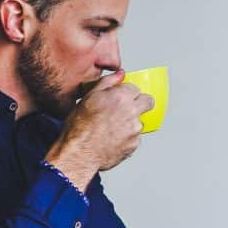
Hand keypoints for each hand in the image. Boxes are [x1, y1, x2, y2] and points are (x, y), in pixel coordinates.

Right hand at [44, 71, 154, 189]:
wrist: (80, 153)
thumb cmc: (80, 127)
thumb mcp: (88, 97)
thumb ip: (107, 82)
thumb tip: (120, 75)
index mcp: (121, 97)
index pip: (136, 88)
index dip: (128, 93)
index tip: (123, 97)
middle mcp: (131, 112)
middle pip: (148, 101)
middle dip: (141, 102)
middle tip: (128, 108)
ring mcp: (135, 129)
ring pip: (140, 121)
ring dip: (131, 122)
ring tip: (112, 128)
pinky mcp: (135, 144)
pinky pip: (135, 137)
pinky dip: (127, 137)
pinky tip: (113, 138)